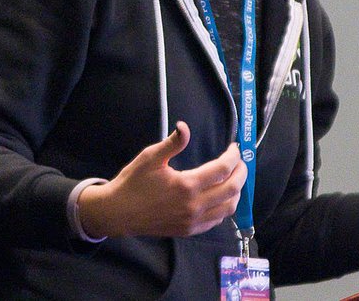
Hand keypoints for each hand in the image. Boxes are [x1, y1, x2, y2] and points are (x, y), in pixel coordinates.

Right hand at [78, 121, 247, 238]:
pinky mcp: (188, 231)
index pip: (223, 169)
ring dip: (237, 191)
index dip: (234, 156)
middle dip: (242, 172)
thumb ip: (172, 143)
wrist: (116, 213)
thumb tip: (184, 127)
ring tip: (234, 178)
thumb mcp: (150, 158)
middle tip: (240, 162)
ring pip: (228, 208)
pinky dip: (224, 207)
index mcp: (186, 185)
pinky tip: (221, 197)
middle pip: (233, 189)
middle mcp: (194, 205)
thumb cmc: (132, 183)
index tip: (234, 148)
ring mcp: (192, 221)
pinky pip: (216, 221)